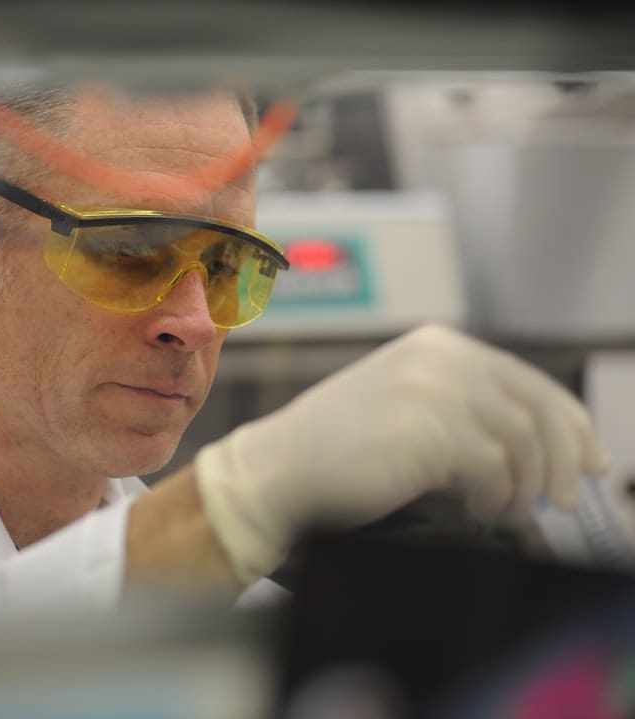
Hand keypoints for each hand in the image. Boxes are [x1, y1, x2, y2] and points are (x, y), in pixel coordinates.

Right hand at [195, 324, 611, 582]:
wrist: (280, 467)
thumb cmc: (336, 446)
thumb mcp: (405, 404)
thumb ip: (462, 405)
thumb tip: (533, 442)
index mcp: (438, 346)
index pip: (529, 380)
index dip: (570, 423)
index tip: (590, 461)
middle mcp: (443, 359)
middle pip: (538, 409)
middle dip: (563, 460)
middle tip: (562, 500)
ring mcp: (439, 392)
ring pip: (523, 444)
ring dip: (523, 488)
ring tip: (503, 511)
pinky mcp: (435, 433)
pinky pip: (496, 472)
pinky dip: (496, 499)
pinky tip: (477, 511)